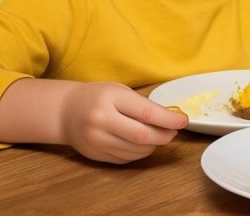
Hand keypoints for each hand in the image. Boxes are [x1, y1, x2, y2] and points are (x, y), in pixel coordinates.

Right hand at [60, 82, 187, 163]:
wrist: (65, 111)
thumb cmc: (98, 96)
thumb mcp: (120, 92)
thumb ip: (143, 105)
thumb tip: (170, 119)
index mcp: (110, 99)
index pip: (146, 112)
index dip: (168, 119)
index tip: (183, 121)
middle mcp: (101, 121)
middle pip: (142, 135)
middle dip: (164, 136)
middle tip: (173, 132)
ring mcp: (96, 140)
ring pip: (136, 150)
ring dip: (153, 145)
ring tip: (158, 135)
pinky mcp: (95, 155)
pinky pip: (126, 158)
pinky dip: (140, 152)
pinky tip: (142, 143)